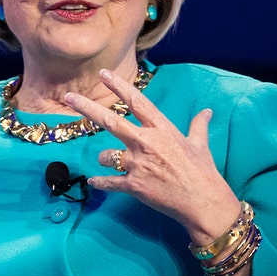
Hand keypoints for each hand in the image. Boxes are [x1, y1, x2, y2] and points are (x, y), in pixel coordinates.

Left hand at [63, 68, 241, 244]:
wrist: (203, 202)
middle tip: (69, 97)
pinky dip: (100, 182)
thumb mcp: (200, 145)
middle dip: (87, 107)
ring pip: (106, 155)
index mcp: (162, 130)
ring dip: (104, 158)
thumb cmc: (203, 172)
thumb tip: (207, 111)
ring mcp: (138, 164)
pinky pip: (108, 182)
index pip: (137, 102)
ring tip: (110, 162)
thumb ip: (198, 125)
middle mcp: (146, 143)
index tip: (104, 74)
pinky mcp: (133, 185)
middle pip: (110, 121)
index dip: (119, 86)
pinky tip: (93, 182)